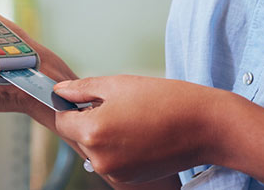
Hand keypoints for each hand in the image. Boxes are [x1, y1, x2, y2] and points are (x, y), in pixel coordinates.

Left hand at [52, 75, 249, 183]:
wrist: (204, 127)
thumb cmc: (164, 100)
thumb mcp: (118, 84)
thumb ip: (83, 88)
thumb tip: (59, 90)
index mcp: (92, 131)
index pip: (62, 120)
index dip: (70, 106)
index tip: (85, 98)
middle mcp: (99, 158)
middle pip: (78, 137)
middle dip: (89, 121)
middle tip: (118, 105)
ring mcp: (114, 172)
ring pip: (95, 150)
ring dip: (104, 135)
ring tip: (133, 119)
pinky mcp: (129, 179)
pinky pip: (111, 161)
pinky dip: (119, 148)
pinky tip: (141, 134)